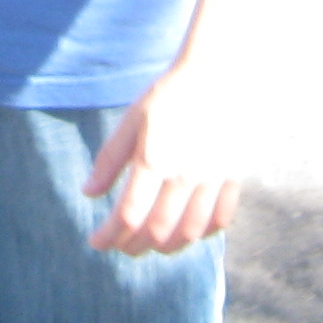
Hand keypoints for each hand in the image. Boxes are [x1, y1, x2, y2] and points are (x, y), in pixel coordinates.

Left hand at [82, 70, 242, 255]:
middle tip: (120, 247)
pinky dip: (202, 235)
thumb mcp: (132, 120)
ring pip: (189, 233)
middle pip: (158, 230)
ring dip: (166, 248)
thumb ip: (110, 160)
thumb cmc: (169, 94)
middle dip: (134, 246)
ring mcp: (213, 179)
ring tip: (150, 245)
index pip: (128, 214)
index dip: (109, 236)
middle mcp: (184, 175)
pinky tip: (186, 233)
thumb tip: (88, 194)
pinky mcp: (233, 177)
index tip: (96, 241)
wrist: (218, 74)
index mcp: (154, 159)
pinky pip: (220, 220)